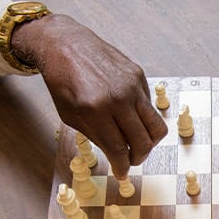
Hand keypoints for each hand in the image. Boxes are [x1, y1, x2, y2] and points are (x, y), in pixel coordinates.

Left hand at [12, 14, 167, 177]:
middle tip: (131, 161)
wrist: (65, 44)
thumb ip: (96, 136)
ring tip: (137, 144)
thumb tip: (118, 154)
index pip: (119, 149)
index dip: (122, 166)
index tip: (122, 173)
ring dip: (149, 142)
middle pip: (142, 142)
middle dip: (138, 158)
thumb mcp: (70, 115)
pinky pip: (149, 106)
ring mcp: (131, 85)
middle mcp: (117, 98)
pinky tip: (128, 116)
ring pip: (156, 126)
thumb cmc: (63, 81)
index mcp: (95, 110)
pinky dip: (142, 118)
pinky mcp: (138, 75)